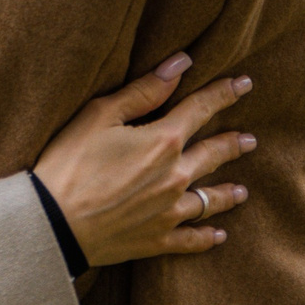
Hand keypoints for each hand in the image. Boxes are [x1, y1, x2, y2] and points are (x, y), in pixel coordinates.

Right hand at [31, 54, 254, 266]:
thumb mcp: (100, 115)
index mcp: (163, 141)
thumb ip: (144, 91)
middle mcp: (176, 176)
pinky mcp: (158, 239)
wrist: (55, 222)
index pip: (201, 110)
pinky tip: (218, 235)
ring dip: (227, 193)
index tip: (243, 84)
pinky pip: (192, 239)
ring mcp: (170, 211)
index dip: (223, 94)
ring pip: (209, 200)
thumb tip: (180, 65)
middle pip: (213, 154)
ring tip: (241, 190)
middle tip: (250, 140)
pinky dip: (207, 236)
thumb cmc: (70, 162)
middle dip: (232, 144)